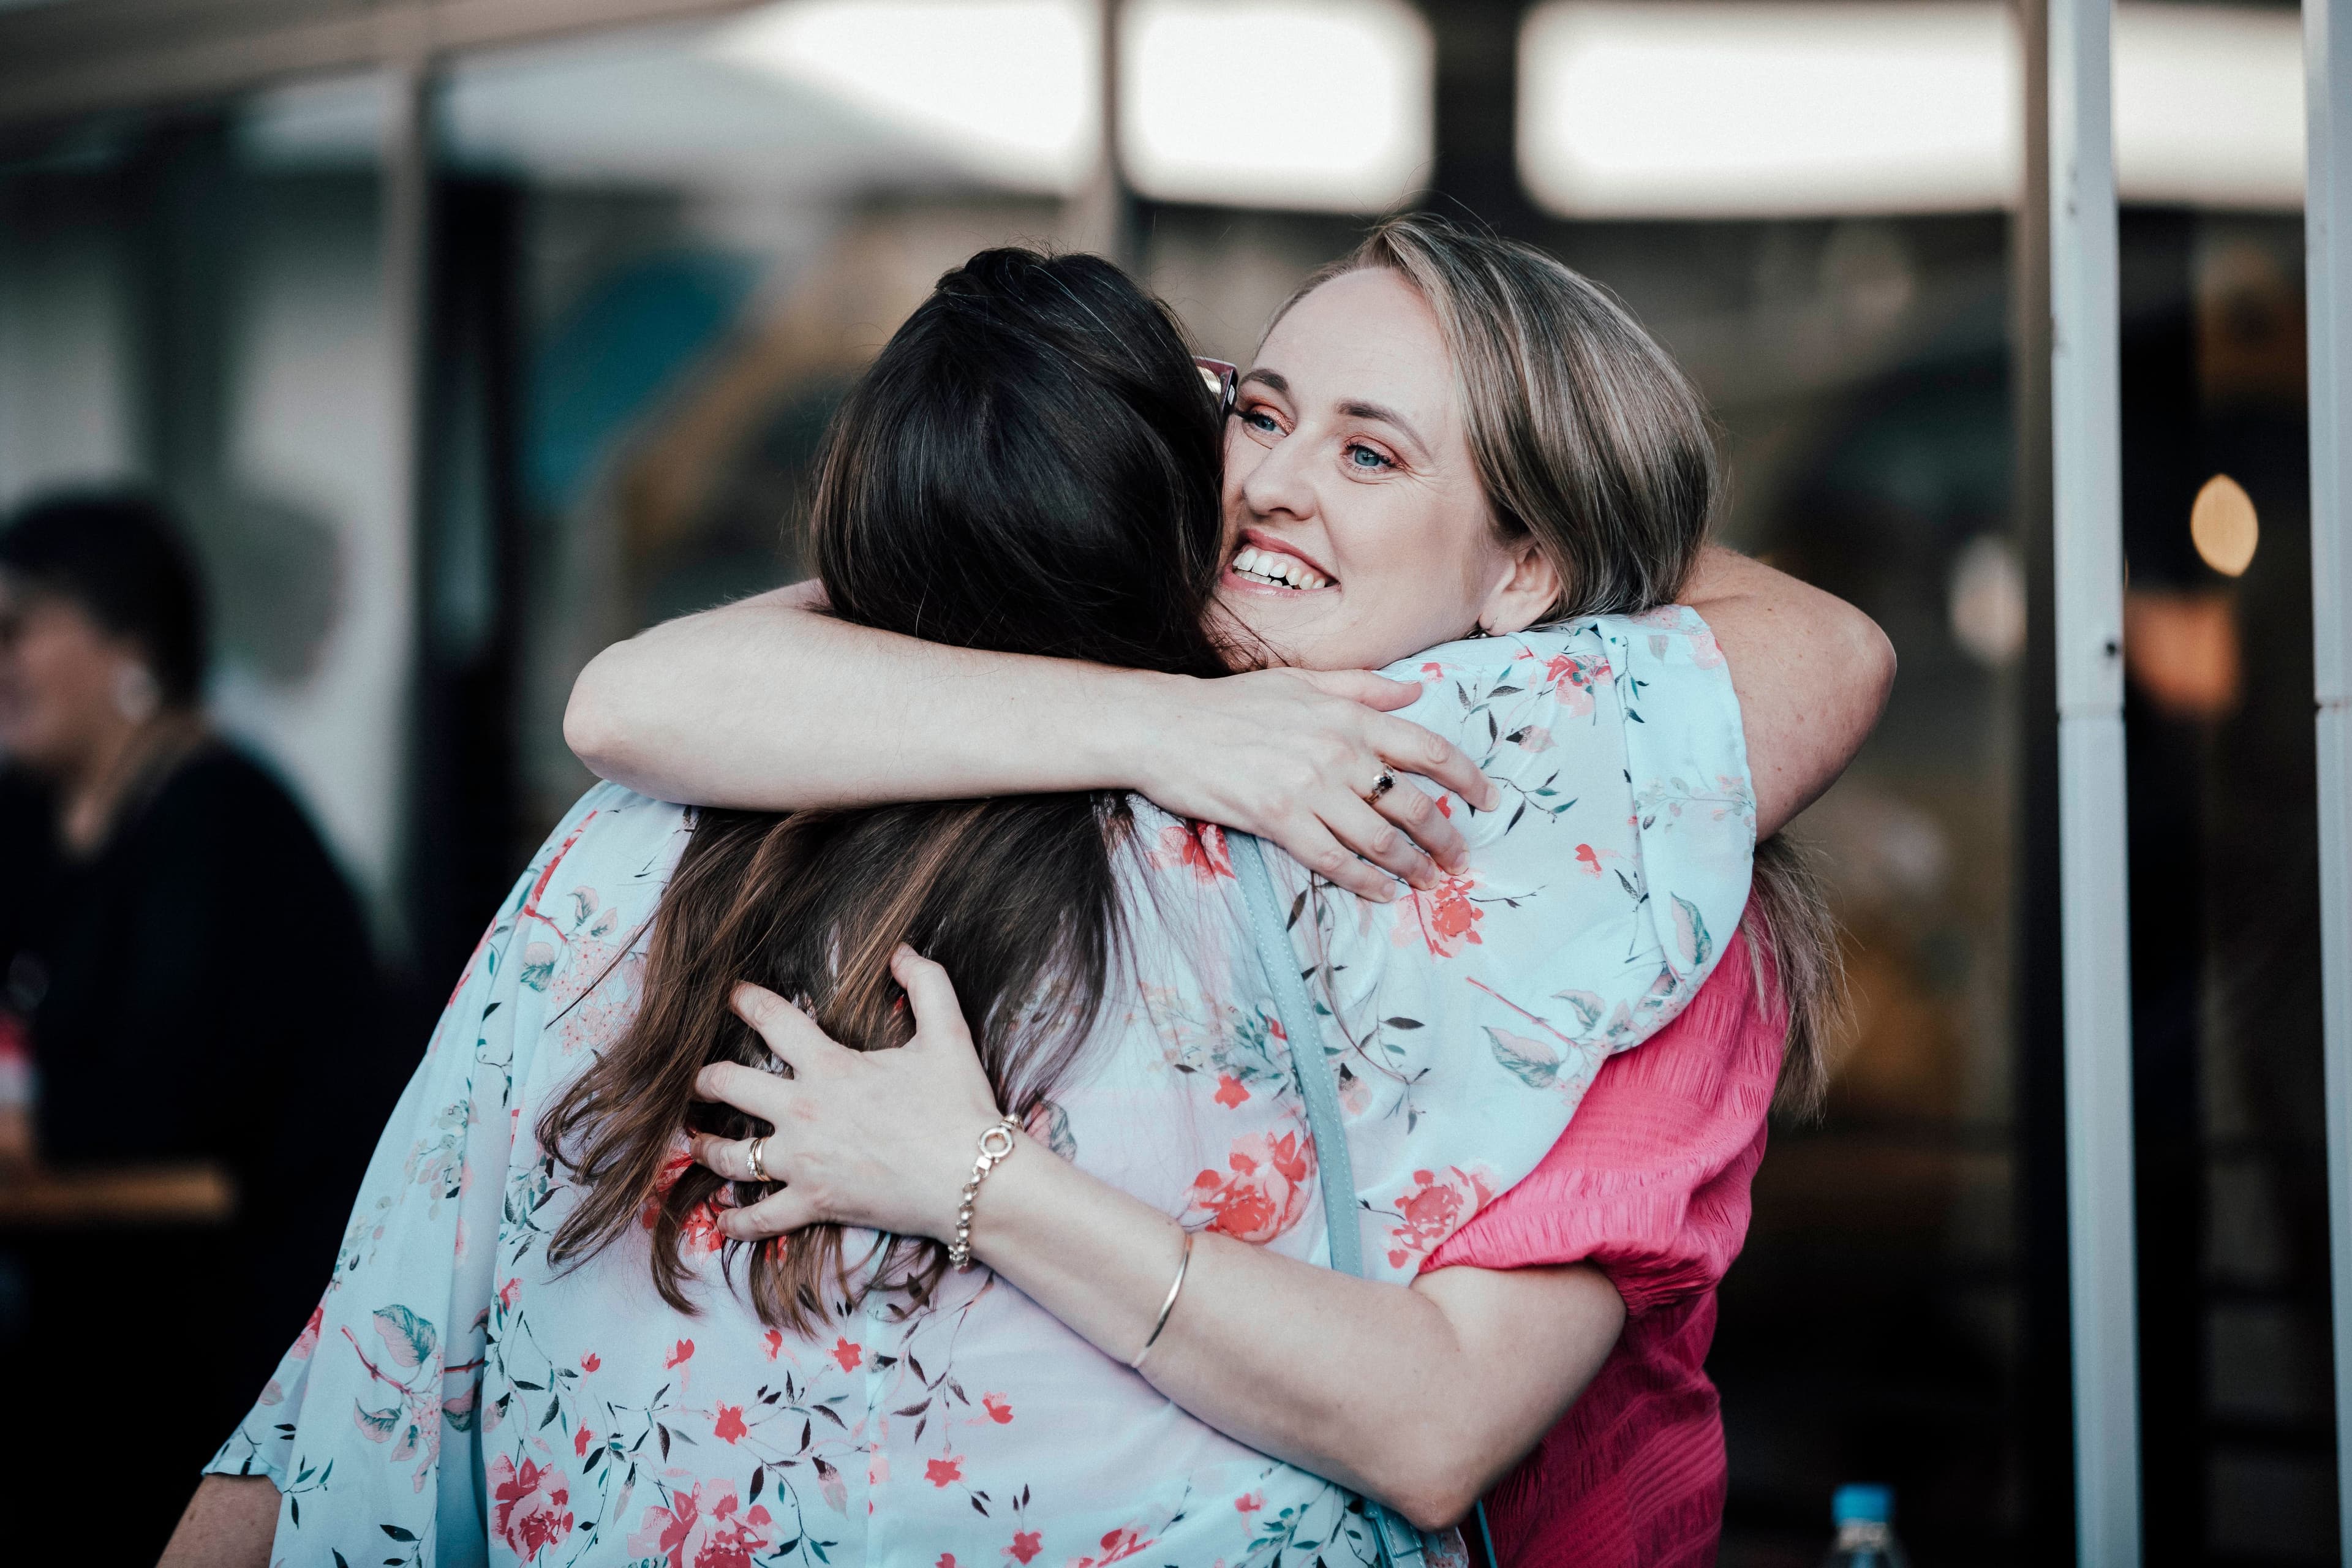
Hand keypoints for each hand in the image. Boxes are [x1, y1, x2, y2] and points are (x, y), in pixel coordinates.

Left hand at [690, 947, 1004, 1241]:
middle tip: (695, 1077)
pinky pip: (760, 1218)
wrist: (973, 1178)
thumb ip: (926, 983)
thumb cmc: (959, 1107)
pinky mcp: (813, 1203)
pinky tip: (722, 1220)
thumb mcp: (949, 1034)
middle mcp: (803, 1112)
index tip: (727, 994)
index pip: (772, 1021)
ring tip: (693, 1140)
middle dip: (704, 1078)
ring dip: (705, 1146)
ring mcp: (803, 1161)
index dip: (744, 1001)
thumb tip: (901, 951)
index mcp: (830, 1066)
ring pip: (731, 1155)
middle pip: (729, 1085)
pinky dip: (736, 1222)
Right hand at [1121, 667, 1499, 900]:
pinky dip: (1365, 881)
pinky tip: (1382, 892)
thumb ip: (1363, 686)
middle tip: (1459, 858)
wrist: (1167, 727)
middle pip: (1411, 803)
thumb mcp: (1302, 680)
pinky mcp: (1279, 821)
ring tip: (1428, 881)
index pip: (1426, 749)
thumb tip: (1416, 693)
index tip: (1488, 801)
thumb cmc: (1232, 703)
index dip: (1465, 779)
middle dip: (1445, 837)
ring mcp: (1309, 789)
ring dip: (1411, 866)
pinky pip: (1334, 860)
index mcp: (1348, 716)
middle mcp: (1338, 752)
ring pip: (1380, 839)